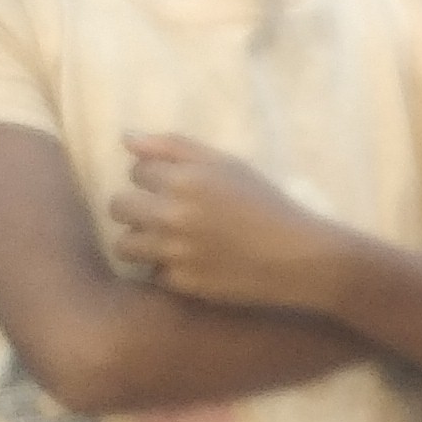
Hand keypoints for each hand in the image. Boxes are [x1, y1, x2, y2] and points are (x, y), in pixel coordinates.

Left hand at [108, 134, 349, 312]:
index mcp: (184, 179)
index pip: (135, 171)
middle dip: (137, 209)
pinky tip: (192, 265)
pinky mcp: (182, 283)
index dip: (155, 179)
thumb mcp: (228, 165)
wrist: (303, 258)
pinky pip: (153, 273)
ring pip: (125, 244)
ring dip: (142, 242)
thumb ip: (174, 147)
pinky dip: (168, 270)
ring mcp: (174, 252)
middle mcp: (172, 215)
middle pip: (118, 206)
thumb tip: (126, 138)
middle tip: (166, 216)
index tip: (179, 188)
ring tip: (169, 242)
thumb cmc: (268, 205)